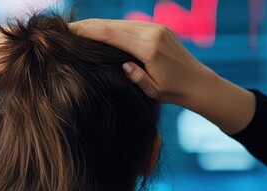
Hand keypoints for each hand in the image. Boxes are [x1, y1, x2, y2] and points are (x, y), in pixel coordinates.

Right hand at [71, 19, 254, 133]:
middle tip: (66, 29)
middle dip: (89, 25)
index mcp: (149, 48)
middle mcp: (152, 32)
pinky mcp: (159, 28)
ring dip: (100, 25)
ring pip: (121, 22)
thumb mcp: (152, 90)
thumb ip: (135, 77)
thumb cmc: (174, 91)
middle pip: (112, 24)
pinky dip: (114, 27)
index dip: (88, 31)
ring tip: (79, 29)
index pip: (111, 34)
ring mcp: (156, 28)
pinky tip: (102, 31)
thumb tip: (122, 65)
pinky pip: (131, 25)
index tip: (69, 31)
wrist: (199, 83)